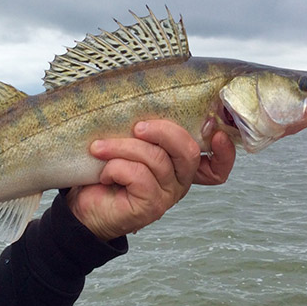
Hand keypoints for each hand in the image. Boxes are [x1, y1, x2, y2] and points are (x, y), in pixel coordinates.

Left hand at [66, 120, 234, 240]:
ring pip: (156, 159)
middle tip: (136, 127)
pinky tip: (104, 173)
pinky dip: (116, 167)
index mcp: (179, 165)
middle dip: (161, 131)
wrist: (82, 207)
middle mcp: (178, 181)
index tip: (215, 131)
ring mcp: (166, 196)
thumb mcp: (128, 144)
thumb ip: (144, 131)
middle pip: (187, 151)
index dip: (224, 151)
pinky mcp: (150, 207)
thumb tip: (144, 98)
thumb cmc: (104, 171)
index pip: (217, 165)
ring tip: (100, 149)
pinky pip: (138, 175)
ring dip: (123, 147)